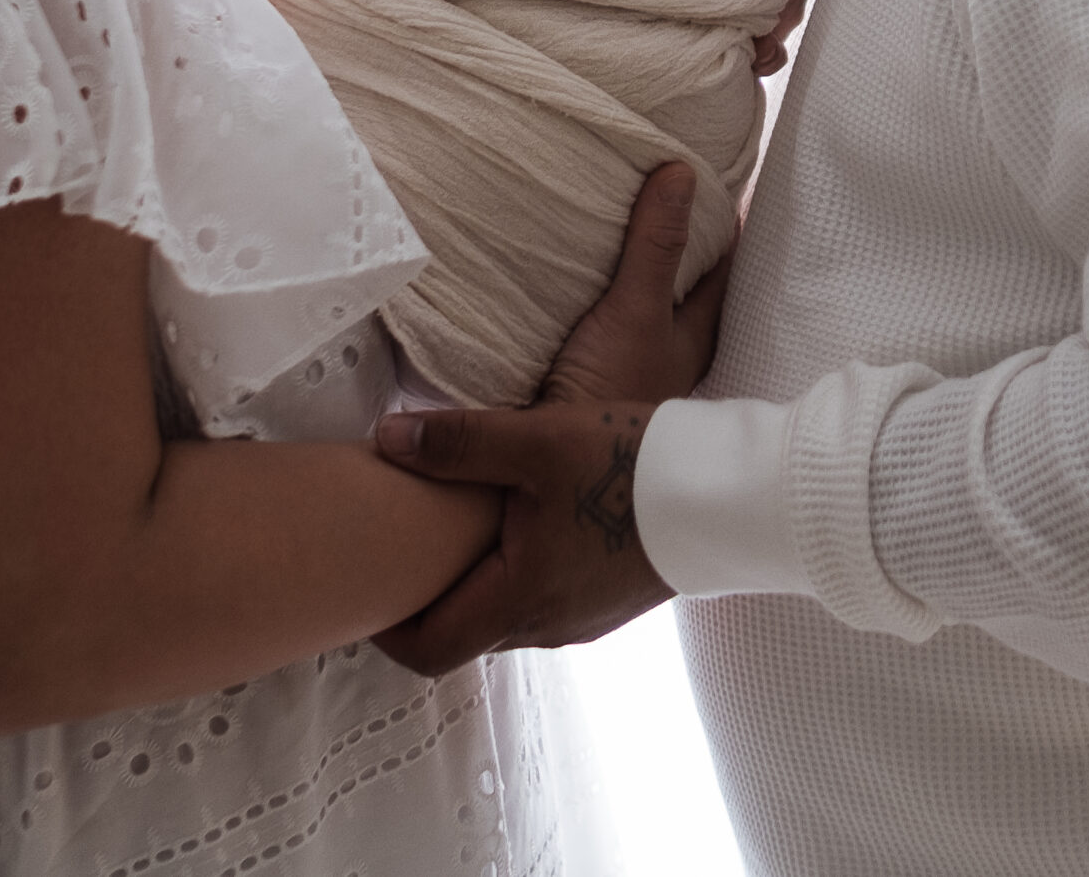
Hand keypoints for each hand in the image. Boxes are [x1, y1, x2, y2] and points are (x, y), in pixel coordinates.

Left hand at [369, 164, 718, 672]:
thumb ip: (458, 440)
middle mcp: (548, 624)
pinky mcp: (610, 595)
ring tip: (451, 527)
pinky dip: (514, 571)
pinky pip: (543, 596)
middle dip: (426, 599)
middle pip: (465, 632)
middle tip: (396, 550)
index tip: (360, 590)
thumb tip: (385, 438)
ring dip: (474, 582)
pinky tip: (520, 520)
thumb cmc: (631, 465)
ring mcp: (584, 616)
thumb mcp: (536, 438)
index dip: (386, 629)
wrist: (727, 491)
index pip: (430, 649)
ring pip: (506, 613)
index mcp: (520, 599)